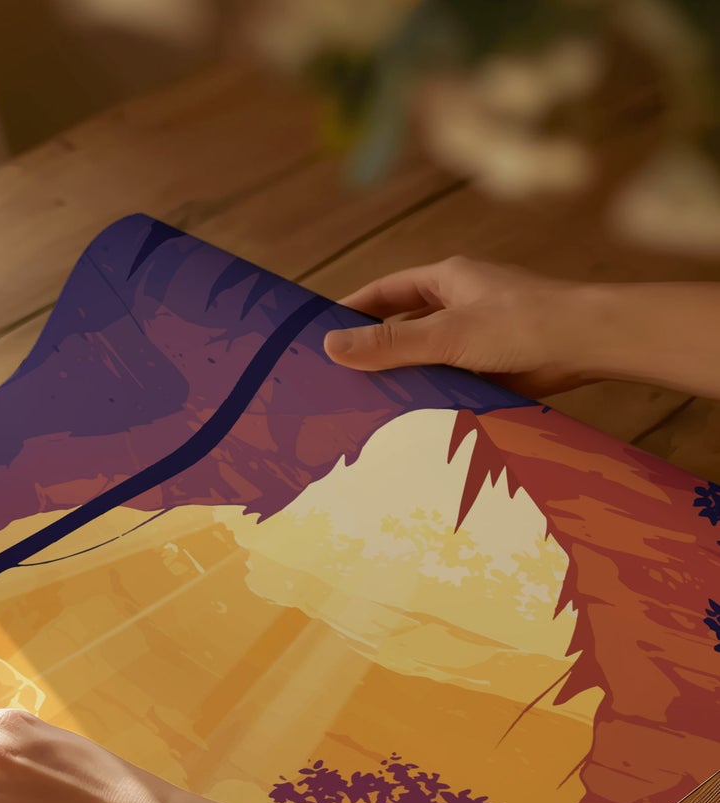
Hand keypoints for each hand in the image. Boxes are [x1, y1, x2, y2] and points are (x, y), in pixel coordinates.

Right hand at [323, 256, 593, 394]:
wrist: (589, 345)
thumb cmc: (522, 324)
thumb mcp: (446, 334)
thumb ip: (389, 343)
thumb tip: (329, 346)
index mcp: (447, 280)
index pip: (385, 292)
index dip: (351, 310)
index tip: (318, 333)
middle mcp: (459, 304)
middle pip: (402, 324)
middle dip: (372, 348)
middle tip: (334, 377)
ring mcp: (475, 336)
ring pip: (424, 356)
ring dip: (401, 376)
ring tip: (362, 404)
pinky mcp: (490, 366)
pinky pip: (447, 380)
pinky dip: (428, 394)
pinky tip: (407, 417)